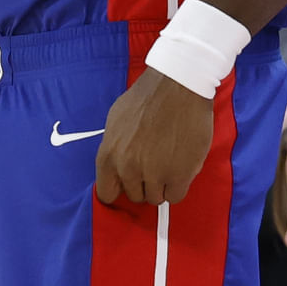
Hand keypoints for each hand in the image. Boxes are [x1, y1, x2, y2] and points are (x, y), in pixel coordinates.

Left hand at [93, 69, 214, 205]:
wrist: (177, 87)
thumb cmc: (147, 98)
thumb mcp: (116, 121)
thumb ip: (114, 148)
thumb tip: (117, 167)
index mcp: (109, 154)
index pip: (106, 192)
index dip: (119, 188)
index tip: (128, 184)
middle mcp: (127, 168)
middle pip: (135, 195)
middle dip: (144, 184)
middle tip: (154, 164)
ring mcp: (153, 174)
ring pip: (156, 198)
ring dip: (162, 184)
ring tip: (168, 162)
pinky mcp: (178, 176)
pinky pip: (175, 196)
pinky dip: (178, 185)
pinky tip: (180, 166)